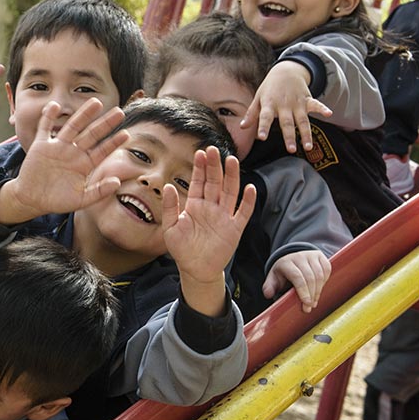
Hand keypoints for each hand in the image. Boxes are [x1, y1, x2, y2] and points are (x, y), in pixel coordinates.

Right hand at [0, 99, 128, 224]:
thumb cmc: (57, 201)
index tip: (126, 134)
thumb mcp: (81, 200)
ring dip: (84, 114)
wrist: (31, 200)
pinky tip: (55, 106)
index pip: (102, 150)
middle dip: (105, 123)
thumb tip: (117, 182)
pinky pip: (45, 127)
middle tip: (119, 112)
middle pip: (92, 134)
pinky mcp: (41, 145)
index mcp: (84, 164)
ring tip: (96, 102)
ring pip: (73, 126)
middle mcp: (73, 152)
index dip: (114, 142)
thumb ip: (99, 191)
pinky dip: (49, 116)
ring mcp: (58, 147)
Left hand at [163, 147, 255, 315]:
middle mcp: (211, 207)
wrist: (195, 270)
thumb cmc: (182, 248)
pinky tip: (250, 188)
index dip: (200, 167)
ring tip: (232, 160)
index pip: (199, 182)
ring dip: (232, 177)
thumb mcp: (170, 228)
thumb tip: (168, 186)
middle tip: (214, 150)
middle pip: (215, 182)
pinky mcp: (234, 228)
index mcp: (195, 205)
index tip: (200, 152)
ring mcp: (224, 216)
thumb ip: (170, 207)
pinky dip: (248, 201)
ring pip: (230, 192)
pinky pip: (243, 212)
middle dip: (215, 166)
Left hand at [240, 62, 331, 153]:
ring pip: (302, 120)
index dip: (262, 127)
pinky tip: (329, 114)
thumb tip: (242, 128)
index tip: (261, 137)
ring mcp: (297, 103)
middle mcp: (284, 105)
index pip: (265, 117)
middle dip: (289, 136)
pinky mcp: (307, 100)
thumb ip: (251, 114)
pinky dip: (323, 108)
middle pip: (287, 122)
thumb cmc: (270, 88)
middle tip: (291, 149)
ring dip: (306, 133)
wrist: (286, 70)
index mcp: (269, 104)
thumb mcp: (258, 98)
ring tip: (308, 146)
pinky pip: (316, 104)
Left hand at [263, 250, 331, 312]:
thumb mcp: (273, 279)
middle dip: (311, 294)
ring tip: (314, 301)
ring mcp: (311, 255)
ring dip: (318, 290)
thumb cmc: (283, 272)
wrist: (292, 259)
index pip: (297, 277)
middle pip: (310, 277)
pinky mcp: (320, 256)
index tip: (306, 303)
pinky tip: (319, 289)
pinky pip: (327, 269)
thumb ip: (269, 287)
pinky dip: (325, 281)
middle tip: (309, 307)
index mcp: (286, 262)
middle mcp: (299, 257)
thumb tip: (268, 294)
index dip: (303, 291)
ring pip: (319, 275)